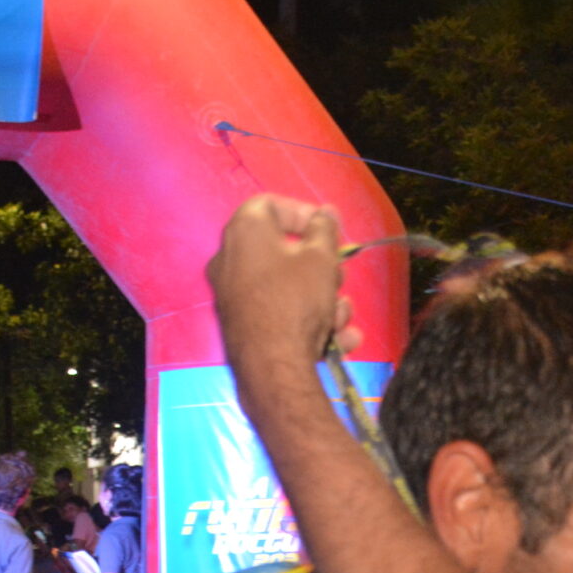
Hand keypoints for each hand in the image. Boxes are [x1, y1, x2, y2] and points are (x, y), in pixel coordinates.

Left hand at [205, 196, 359, 382]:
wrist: (272, 368)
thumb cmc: (297, 300)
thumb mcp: (321, 258)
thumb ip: (325, 229)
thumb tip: (324, 213)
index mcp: (244, 232)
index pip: (270, 204)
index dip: (303, 212)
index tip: (330, 229)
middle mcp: (229, 260)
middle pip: (281, 250)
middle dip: (319, 264)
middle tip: (341, 276)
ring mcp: (233, 296)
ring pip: (285, 287)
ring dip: (321, 298)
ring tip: (343, 318)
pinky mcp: (241, 327)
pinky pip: (278, 312)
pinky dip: (307, 320)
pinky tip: (338, 339)